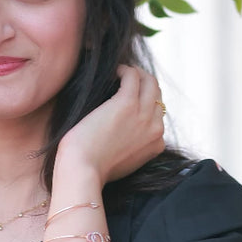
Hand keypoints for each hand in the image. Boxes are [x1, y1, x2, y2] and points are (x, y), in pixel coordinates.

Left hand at [56, 64, 165, 184]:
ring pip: (150, 81)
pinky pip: (133, 76)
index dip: (145, 102)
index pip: (158, 115)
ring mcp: (143, 115)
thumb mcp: (123, 162)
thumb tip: (123, 131)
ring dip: (136, 73)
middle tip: (127, 78)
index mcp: (157, 144)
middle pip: (157, 95)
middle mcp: (156, 128)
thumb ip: (131, 147)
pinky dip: (124, 70)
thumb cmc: (94, 168)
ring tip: (120, 72)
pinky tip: (113, 71)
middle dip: (144, 83)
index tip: (132, 96)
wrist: (83, 170)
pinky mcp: (127, 103)